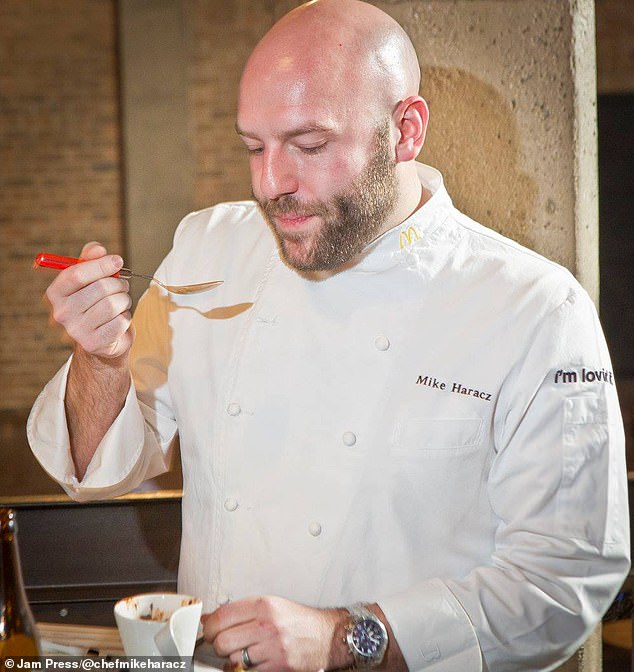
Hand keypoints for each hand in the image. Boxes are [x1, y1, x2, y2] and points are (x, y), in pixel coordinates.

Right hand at [46, 242, 134, 358]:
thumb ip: (91, 258)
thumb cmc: (96, 302)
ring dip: (124, 300)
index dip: (101, 265)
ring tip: (121, 303)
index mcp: (56, 293)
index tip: (118, 261)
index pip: (76, 274)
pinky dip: (126, 317)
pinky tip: (119, 319)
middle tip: (121, 287)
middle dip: (118, 284)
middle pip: (100, 288)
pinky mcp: (94, 343)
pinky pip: (121, 322)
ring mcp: (76, 330)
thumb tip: (98, 249)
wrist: (101, 340)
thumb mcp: (90, 277)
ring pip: (114, 304)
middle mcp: (61, 313)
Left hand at [202, 595, 349, 671]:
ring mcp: (273, 648)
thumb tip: (209, 617)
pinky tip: (254, 661)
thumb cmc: (297, 619)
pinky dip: (247, 668)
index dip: (210, 626)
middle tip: (224, 643)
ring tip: (244, 651)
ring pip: (234, 659)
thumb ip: (241, 610)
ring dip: (234, 658)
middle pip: (223, 641)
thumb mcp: (271, 605)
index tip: (209, 629)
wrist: (327, 636)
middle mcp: (267, 624)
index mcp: (264, 604)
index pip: (223, 616)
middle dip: (219, 644)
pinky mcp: (278, 667)